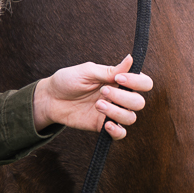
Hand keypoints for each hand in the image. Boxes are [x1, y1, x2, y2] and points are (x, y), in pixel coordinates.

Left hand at [33, 55, 152, 138]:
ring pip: (131, 118)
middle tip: (102, 91)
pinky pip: (120, 134)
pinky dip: (117, 130)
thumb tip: (131, 58)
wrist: (51, 98)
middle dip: (123, 98)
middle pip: (139, 103)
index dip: (137, 82)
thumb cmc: (68, 80)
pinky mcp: (102, 126)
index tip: (119, 78)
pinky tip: (106, 124)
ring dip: (116, 111)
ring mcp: (112, 112)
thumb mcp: (88, 71)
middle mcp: (119, 97)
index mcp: (119, 80)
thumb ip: (110, 70)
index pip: (143, 83)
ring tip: (97, 105)